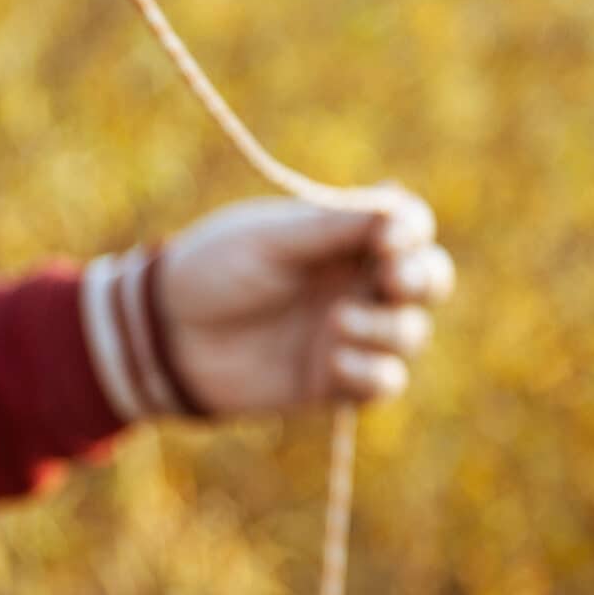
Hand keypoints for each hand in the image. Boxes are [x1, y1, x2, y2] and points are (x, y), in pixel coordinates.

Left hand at [155, 189, 452, 415]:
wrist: (165, 336)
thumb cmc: (211, 272)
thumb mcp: (270, 240)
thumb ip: (333, 227)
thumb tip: (399, 211)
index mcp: (345, 237)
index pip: (409, 227)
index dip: (413, 231)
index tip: (391, 238)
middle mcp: (355, 282)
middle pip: (428, 279)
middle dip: (421, 279)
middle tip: (389, 280)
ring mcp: (349, 334)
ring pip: (411, 333)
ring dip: (387, 327)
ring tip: (336, 322)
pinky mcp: (333, 382)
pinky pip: (384, 382)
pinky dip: (371, 372)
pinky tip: (331, 360)